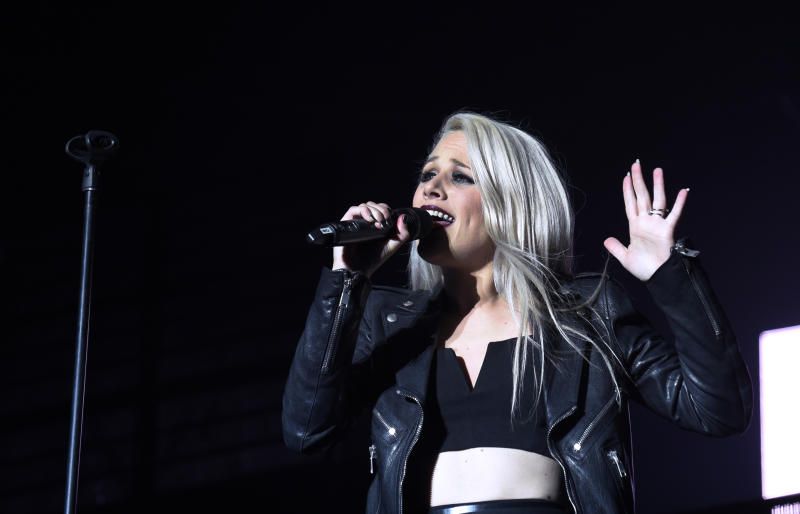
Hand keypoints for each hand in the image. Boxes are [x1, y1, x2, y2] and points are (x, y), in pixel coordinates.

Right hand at [332, 201, 412, 276]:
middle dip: (381, 209)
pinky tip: (369, 219)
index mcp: (375, 226)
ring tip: (378, 221)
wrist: (358, 269)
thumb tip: (403, 217)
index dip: (386, 209)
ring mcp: (355, 223)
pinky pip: (352, 210)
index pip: (380, 209)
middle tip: (384, 220)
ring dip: (373, 209)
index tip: (390, 217)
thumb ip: (402, 233)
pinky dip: (362, 210)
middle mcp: (364, 223)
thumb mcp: (392, 246)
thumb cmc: (373, 259)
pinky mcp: (346, 224)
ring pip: (364, 206)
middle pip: (372, 205)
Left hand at [603, 160, 688, 280]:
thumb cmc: (644, 268)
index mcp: (635, 226)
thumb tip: (606, 240)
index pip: (630, 204)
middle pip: (642, 196)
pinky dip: (679, 203)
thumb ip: (616, 247)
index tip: (626, 177)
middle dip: (638, 180)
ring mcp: (657, 224)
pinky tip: (683, 191)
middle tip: (636, 164)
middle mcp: (646, 222)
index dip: (627, 190)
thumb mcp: (625, 257)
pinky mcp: (667, 230)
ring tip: (657, 170)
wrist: (657, 277)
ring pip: (657, 200)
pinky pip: (674, 214)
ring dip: (657, 185)